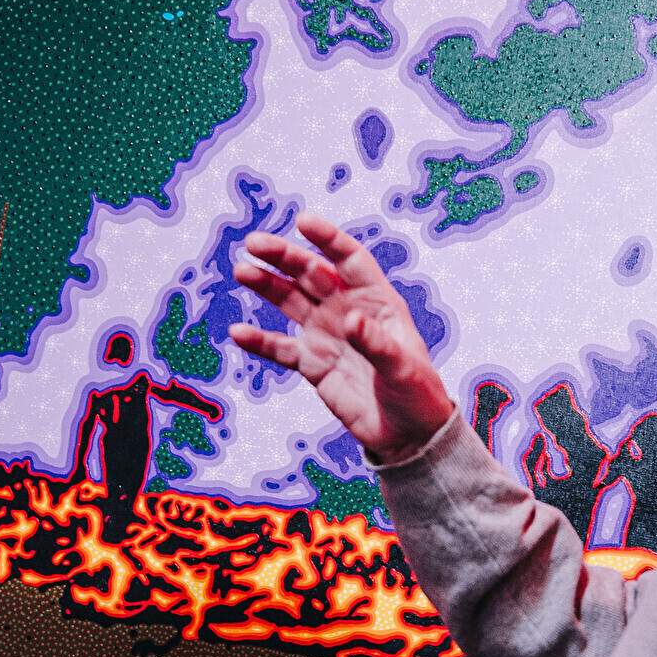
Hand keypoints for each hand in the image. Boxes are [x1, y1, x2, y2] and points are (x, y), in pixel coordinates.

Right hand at [230, 213, 454, 464]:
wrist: (408, 434)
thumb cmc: (418, 394)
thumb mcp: (403, 367)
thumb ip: (375, 343)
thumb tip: (350, 319)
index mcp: (377, 300)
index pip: (349, 260)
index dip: (327, 239)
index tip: (302, 222)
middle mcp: (347, 309)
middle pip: (311, 274)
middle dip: (284, 257)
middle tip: (254, 244)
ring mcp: (327, 334)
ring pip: (290, 301)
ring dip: (267, 285)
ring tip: (242, 271)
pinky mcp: (312, 363)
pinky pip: (280, 348)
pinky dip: (260, 341)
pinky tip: (238, 333)